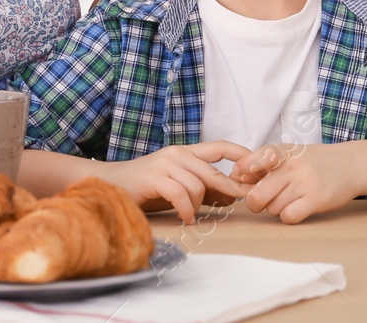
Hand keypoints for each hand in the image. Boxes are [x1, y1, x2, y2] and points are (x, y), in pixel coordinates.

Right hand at [93, 141, 251, 222]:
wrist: (109, 184)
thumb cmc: (146, 187)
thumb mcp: (177, 183)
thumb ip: (200, 186)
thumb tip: (230, 195)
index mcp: (185, 152)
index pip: (220, 147)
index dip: (241, 153)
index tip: (257, 165)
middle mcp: (177, 154)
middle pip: (213, 171)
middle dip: (231, 188)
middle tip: (243, 201)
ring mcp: (166, 164)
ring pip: (198, 186)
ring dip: (198, 206)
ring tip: (191, 217)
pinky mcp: (154, 178)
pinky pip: (181, 195)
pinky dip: (186, 210)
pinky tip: (185, 219)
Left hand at [231, 143, 358, 223]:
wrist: (350, 164)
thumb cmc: (313, 161)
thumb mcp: (288, 154)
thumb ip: (262, 163)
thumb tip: (234, 176)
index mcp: (280, 151)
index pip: (246, 165)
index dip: (242, 179)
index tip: (248, 182)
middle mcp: (290, 165)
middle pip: (255, 196)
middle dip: (256, 203)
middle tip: (266, 200)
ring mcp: (303, 182)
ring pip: (272, 208)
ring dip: (277, 209)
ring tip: (290, 198)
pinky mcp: (315, 199)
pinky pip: (288, 217)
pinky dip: (289, 216)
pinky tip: (298, 207)